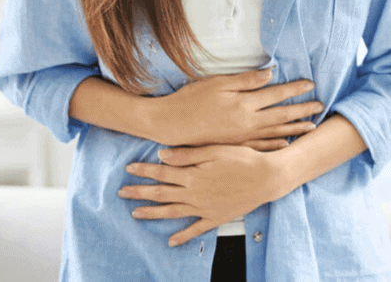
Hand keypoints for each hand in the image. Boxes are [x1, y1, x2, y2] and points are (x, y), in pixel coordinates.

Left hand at [119, 144, 289, 246]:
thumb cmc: (243, 158)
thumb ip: (187, 154)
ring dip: (153, 213)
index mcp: (193, 175)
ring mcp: (205, 208)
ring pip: (173, 212)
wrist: (267, 178)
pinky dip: (183, 236)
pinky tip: (171, 241)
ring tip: (136, 214)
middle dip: (140, 193)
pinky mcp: (216, 217)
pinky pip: (196, 229)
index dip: (144, 170)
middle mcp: (195, 193)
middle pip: (162, 194)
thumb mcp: (214, 150)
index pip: (162, 172)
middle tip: (122, 192)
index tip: (129, 168)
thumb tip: (161, 155)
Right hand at [149, 69, 323, 147]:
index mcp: (244, 103)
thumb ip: (245, 80)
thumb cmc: (191, 99)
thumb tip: (270, 74)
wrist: (172, 124)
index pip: (276, 94)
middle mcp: (247, 122)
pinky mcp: (234, 146)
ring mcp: (242, 137)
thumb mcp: (217, 83)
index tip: (310, 84)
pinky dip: (276, 146)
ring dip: (295, 129)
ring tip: (311, 126)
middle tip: (320, 106)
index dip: (294, 89)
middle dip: (302, 110)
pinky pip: (261, 147)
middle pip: (281, 115)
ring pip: (275, 133)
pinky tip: (286, 145)